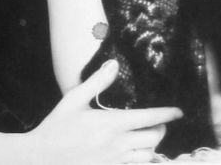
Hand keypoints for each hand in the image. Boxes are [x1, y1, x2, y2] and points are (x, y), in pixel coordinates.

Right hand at [25, 59, 182, 164]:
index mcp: (111, 123)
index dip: (166, 114)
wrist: (42, 157)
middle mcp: (117, 144)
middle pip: (153, 137)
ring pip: (147, 155)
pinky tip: (137, 152)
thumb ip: (97, 82)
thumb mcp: (74, 98)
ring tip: (149, 135)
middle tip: (159, 122)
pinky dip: (142, 159)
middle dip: (161, 128)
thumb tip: (114, 64)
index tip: (178, 111)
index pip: (148, 118)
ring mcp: (114, 161)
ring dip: (152, 144)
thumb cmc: (58, 125)